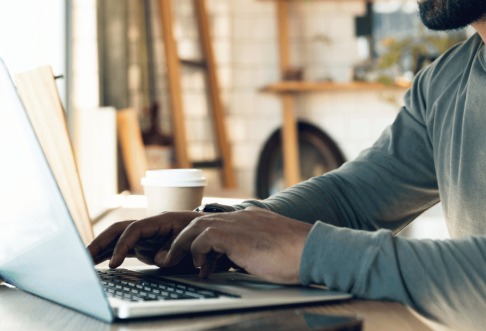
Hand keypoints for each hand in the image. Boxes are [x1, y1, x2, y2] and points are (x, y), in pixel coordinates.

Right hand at [87, 212, 207, 268]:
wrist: (210, 233)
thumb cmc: (202, 236)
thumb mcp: (192, 243)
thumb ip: (173, 250)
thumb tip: (158, 258)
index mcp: (161, 220)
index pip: (134, 229)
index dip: (122, 245)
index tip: (114, 263)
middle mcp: (149, 225)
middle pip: (119, 229)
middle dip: (100, 242)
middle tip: (84, 257)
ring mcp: (146, 235)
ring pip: (117, 238)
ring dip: (101, 247)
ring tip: (83, 261)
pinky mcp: (144, 245)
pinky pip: (122, 247)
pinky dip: (109, 253)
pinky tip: (97, 261)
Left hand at [164, 208, 311, 283]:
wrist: (315, 250)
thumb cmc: (299, 256)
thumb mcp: (272, 251)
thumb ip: (255, 252)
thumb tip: (245, 264)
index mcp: (251, 220)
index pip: (216, 223)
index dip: (199, 237)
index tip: (192, 256)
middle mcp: (242, 217)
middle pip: (199, 220)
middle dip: (181, 239)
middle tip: (170, 256)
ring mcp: (239, 224)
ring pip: (196, 227)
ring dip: (181, 245)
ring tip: (172, 261)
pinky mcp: (237, 235)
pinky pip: (204, 237)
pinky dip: (196, 252)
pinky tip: (201, 267)